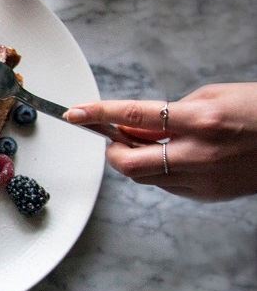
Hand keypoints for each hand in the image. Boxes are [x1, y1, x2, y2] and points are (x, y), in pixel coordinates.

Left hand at [66, 83, 256, 200]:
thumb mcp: (215, 96)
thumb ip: (172, 111)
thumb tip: (138, 124)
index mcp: (200, 121)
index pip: (135, 117)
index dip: (99, 114)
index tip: (75, 114)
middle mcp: (198, 154)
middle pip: (128, 162)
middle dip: (112, 150)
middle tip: (113, 137)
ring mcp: (203, 179)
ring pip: (144, 177)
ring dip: (136, 159)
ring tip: (151, 142)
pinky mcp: (208, 195)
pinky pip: (167, 186)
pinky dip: (160, 171)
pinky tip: (174, 156)